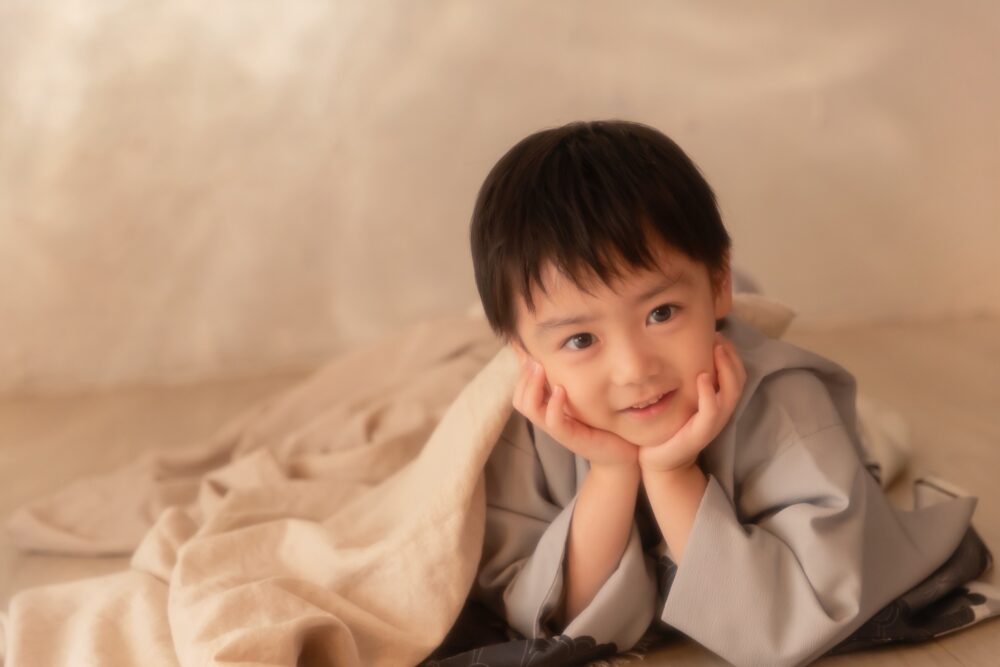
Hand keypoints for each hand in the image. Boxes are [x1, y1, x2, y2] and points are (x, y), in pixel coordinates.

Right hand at [512, 355, 638, 468]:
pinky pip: (553, 422)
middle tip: (534, 356)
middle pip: (520, 398)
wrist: (625, 451)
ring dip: (532, 385)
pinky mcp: (572, 438)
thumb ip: (575, 376)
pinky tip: (560, 389)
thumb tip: (569, 346)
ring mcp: (558, 429)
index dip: (521, 369)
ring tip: (540, 367)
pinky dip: (553, 405)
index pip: (523, 388)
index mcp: (549, 407)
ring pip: (529, 408)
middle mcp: (549, 418)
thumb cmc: (605, 420)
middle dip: (523, 375)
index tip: (527, 348)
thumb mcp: (588, 394)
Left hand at [638, 332, 746, 472]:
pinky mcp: (701, 433)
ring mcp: (713, 423)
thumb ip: (689, 379)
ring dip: (726, 368)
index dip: (731, 353)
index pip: (736, 373)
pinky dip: (709, 393)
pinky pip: (712, 411)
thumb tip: (686, 352)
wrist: (659, 461)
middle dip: (731, 356)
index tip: (718, 334)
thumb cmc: (669, 427)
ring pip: (731, 392)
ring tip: (717, 349)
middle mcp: (720, 411)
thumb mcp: (682, 399)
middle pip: (738, 379)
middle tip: (719, 337)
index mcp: (718, 402)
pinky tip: (702, 377)